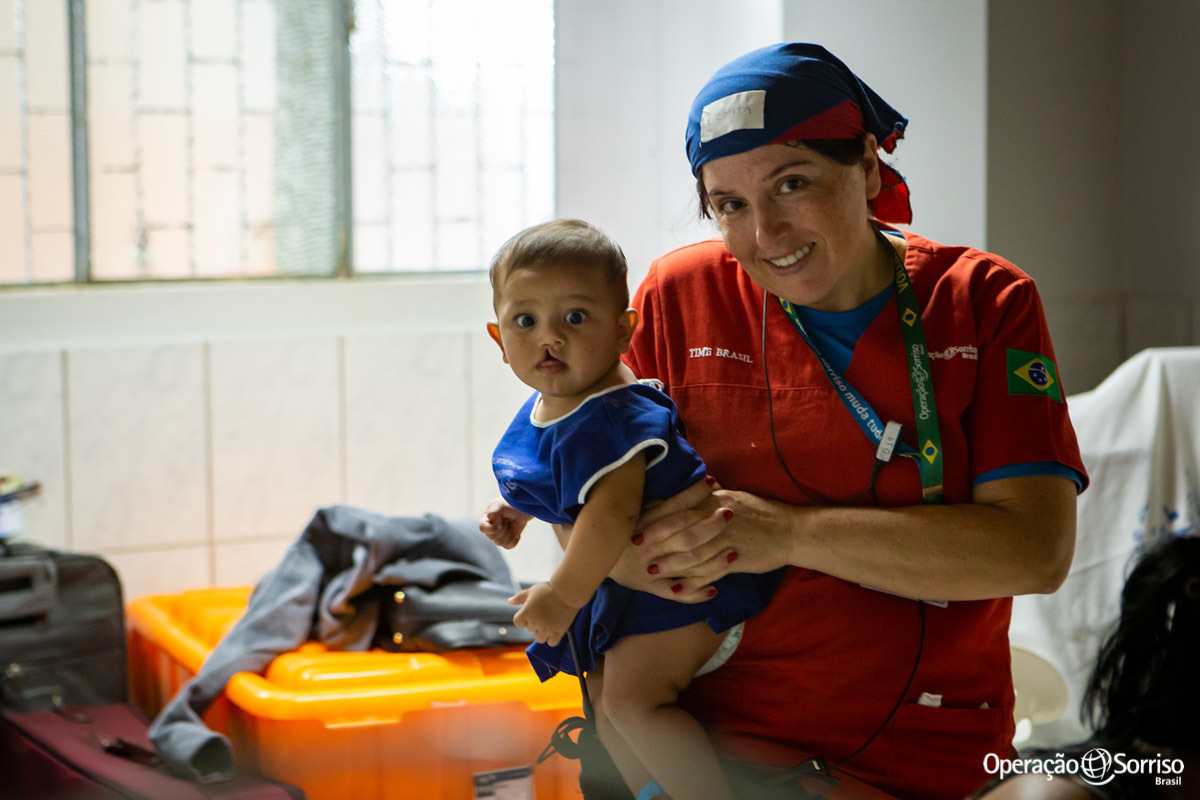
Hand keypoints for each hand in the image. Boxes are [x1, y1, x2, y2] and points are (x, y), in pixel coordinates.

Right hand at [479, 497, 531, 549]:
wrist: (520, 508)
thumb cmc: (507, 503)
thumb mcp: (499, 504)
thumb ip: (494, 512)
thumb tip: (495, 525)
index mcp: (485, 520)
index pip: (483, 528)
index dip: (492, 528)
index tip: (500, 522)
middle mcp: (489, 530)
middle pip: (493, 537)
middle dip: (504, 528)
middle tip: (509, 519)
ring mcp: (498, 536)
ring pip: (501, 543)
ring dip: (510, 533)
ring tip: (514, 523)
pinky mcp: (507, 540)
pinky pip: (508, 547)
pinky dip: (514, 540)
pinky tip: (517, 534)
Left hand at [509, 582, 579, 646]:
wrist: (567, 591)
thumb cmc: (549, 589)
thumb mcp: (532, 590)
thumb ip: (519, 597)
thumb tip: (509, 602)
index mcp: (527, 612)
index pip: (518, 622)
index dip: (523, 619)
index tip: (530, 613)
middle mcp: (535, 622)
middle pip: (530, 629)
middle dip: (535, 623)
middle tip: (544, 614)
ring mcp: (547, 628)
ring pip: (539, 638)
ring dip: (542, 633)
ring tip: (549, 623)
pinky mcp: (558, 632)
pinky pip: (552, 643)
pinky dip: (552, 639)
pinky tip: (555, 630)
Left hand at [612, 478, 795, 601]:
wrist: (791, 531)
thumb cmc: (761, 513)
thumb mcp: (734, 497)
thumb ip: (710, 496)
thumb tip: (690, 492)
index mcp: (715, 501)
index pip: (680, 507)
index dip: (658, 516)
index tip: (638, 522)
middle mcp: (718, 518)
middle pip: (681, 529)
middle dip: (657, 539)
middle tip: (636, 547)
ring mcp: (727, 540)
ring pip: (693, 553)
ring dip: (671, 563)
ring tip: (653, 570)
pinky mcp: (736, 561)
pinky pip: (710, 573)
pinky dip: (693, 583)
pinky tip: (678, 590)